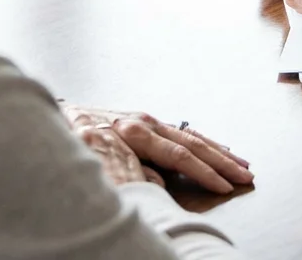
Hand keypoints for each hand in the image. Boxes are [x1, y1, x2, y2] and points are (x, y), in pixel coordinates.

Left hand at [62, 105, 252, 193]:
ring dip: (220, 152)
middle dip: (223, 162)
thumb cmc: (70, 139)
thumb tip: (158, 183)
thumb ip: (128, 171)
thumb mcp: (95, 160)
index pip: (179, 156)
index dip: (204, 173)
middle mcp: (143, 122)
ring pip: (192, 136)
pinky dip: (205, 141)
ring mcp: (146, 119)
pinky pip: (182, 131)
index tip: (225, 187)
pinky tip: (220, 148)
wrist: (54, 114)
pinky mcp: (145, 119)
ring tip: (243, 164)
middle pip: (193, 145)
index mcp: (133, 132)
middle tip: (247, 176)